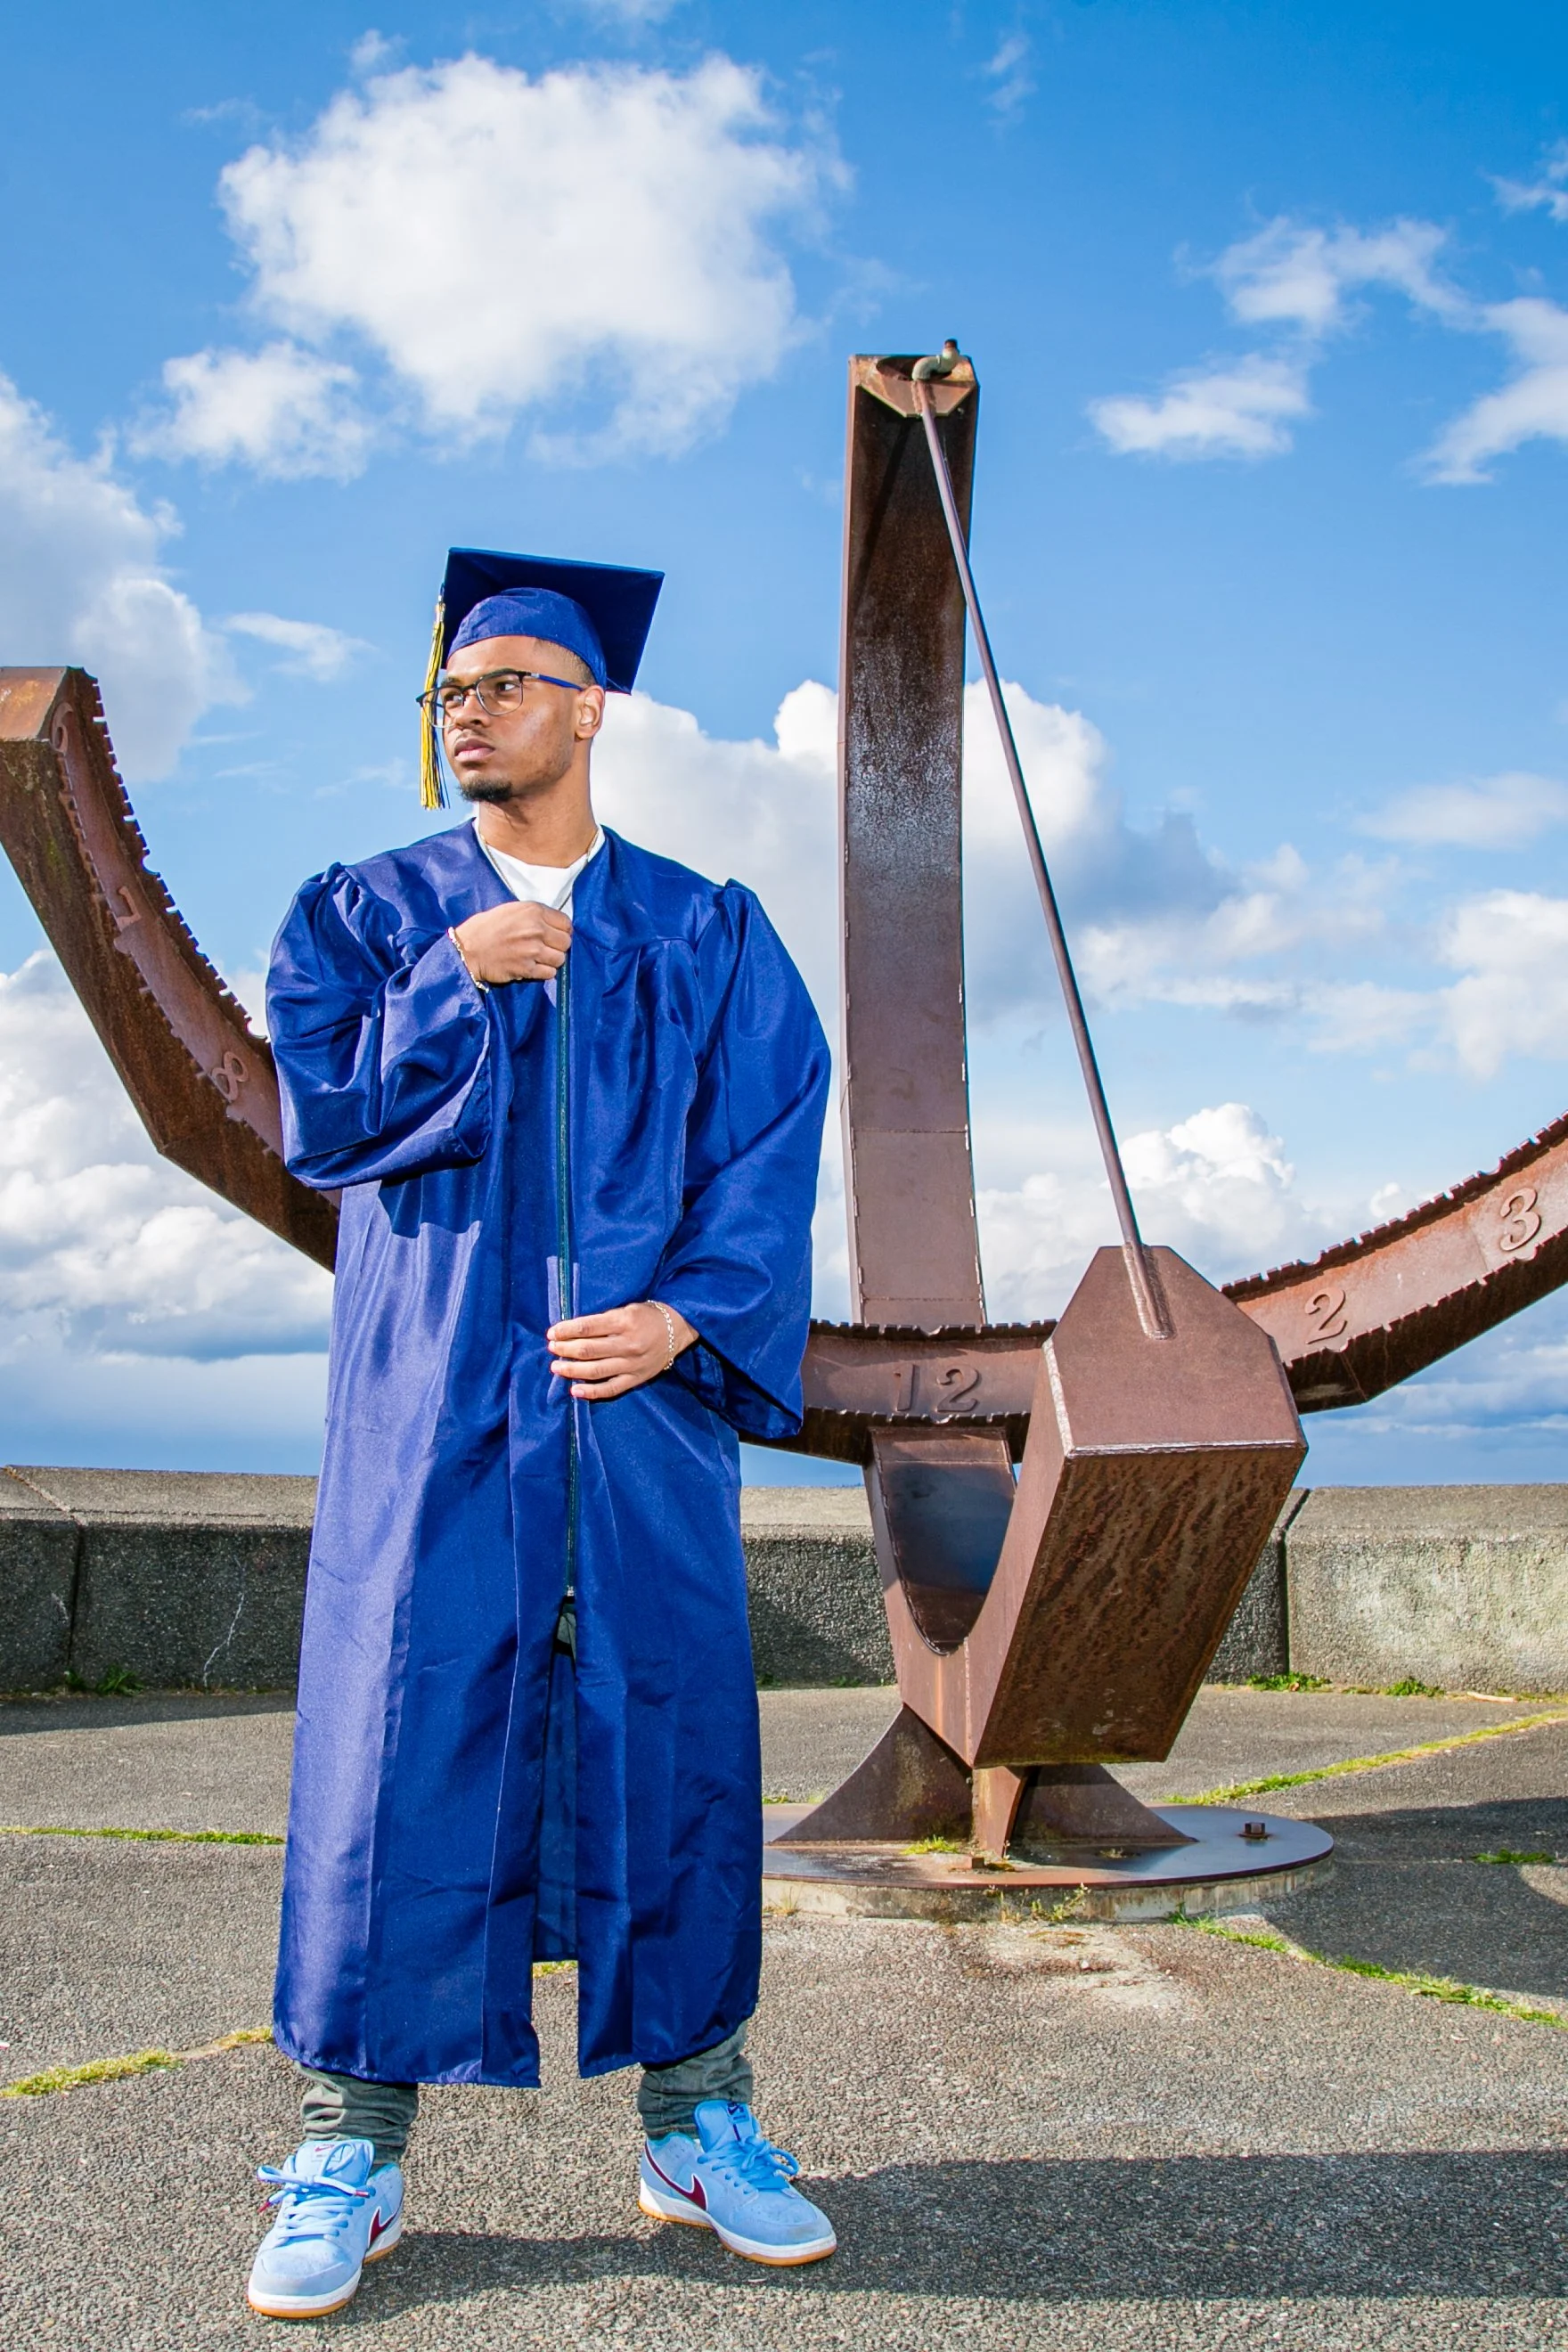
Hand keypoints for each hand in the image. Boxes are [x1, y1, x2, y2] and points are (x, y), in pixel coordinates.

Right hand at [452, 901, 571, 985]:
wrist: (468, 949)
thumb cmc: (486, 927)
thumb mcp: (511, 910)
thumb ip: (534, 915)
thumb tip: (552, 924)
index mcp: (533, 911)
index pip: (566, 923)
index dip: (562, 931)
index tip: (555, 935)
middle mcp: (536, 929)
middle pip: (566, 942)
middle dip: (558, 947)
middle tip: (547, 948)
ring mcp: (533, 950)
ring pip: (560, 959)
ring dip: (552, 961)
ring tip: (540, 959)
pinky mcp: (527, 968)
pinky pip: (550, 973)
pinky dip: (544, 972)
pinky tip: (534, 968)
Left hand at [547, 1301, 696, 1400]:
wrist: (678, 1329)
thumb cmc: (647, 1316)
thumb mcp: (627, 1309)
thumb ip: (604, 1320)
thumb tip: (573, 1331)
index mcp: (625, 1321)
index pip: (588, 1327)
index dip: (566, 1330)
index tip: (552, 1333)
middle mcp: (628, 1344)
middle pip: (588, 1350)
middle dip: (565, 1349)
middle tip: (551, 1348)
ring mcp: (632, 1364)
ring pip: (595, 1370)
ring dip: (571, 1370)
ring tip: (556, 1367)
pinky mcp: (636, 1378)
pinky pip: (610, 1389)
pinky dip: (591, 1392)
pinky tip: (574, 1391)